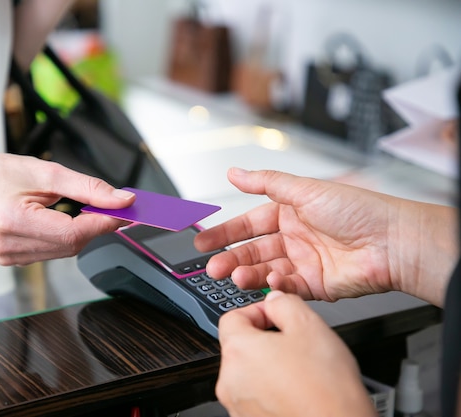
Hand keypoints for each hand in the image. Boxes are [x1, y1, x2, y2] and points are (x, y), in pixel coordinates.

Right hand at [0, 153, 134, 264]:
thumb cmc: (3, 173)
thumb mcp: (50, 173)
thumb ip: (89, 188)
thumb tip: (122, 201)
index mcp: (12, 220)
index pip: (71, 233)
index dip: (102, 224)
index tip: (125, 212)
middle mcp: (7, 244)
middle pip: (71, 244)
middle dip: (96, 226)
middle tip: (112, 208)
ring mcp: (8, 256)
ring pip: (65, 250)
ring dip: (81, 232)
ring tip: (82, 210)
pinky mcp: (12, 260)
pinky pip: (53, 252)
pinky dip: (66, 238)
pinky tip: (60, 222)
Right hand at [194, 168, 400, 300]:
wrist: (392, 242)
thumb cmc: (358, 210)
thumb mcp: (304, 189)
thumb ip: (265, 182)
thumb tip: (235, 172)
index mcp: (290, 212)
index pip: (249, 224)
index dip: (225, 232)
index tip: (203, 241)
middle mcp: (295, 237)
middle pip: (253, 250)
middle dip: (231, 258)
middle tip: (212, 266)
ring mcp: (304, 262)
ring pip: (266, 270)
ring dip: (248, 273)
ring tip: (236, 276)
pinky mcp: (315, 284)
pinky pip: (287, 286)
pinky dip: (275, 285)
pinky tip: (270, 281)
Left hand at [216, 291, 376, 416]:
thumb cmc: (325, 389)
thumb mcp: (309, 326)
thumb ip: (284, 303)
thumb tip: (274, 300)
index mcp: (238, 351)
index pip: (232, 317)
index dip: (257, 311)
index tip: (276, 315)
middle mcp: (229, 380)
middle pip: (240, 347)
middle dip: (265, 340)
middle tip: (294, 343)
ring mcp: (237, 404)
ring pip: (249, 373)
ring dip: (269, 366)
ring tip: (301, 371)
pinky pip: (256, 397)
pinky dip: (272, 390)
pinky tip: (298, 391)